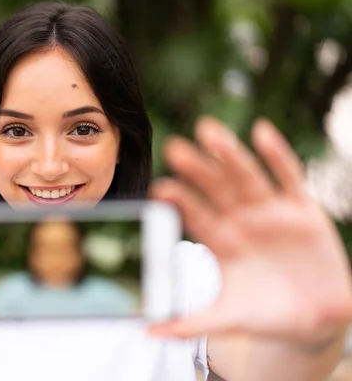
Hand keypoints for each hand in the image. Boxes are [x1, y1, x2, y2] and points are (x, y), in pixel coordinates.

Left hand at [149, 116, 351, 346]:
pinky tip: (260, 132)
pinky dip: (276, 154)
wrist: (313, 317)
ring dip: (229, 155)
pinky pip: (288, 176)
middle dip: (198, 170)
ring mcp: (269, 210)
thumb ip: (192, 323)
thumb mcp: (229, 317)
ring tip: (209, 131)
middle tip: (175, 148)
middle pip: (215, 189)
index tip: (159, 189)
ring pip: (246, 177)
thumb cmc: (265, 313)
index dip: (181, 202)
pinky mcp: (301, 207)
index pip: (196, 216)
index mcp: (220, 241)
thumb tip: (149, 332)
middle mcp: (240, 220)